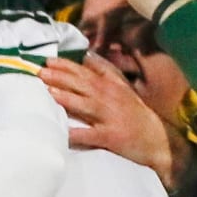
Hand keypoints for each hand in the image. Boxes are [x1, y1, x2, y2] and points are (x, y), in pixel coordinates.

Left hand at [39, 52, 177, 185]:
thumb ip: (105, 71)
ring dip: (66, 98)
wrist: (155, 140)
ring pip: (85, 105)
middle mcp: (109, 98)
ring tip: (48, 92)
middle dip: (61, 77)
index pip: (85, 72)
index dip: (66, 66)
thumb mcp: (123, 87)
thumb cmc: (135, 114)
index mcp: (111, 86)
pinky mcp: (110, 137)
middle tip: (41, 72)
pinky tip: (62, 132)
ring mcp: (109, 118)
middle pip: (82, 85)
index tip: (49, 61)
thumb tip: (87, 56)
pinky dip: (76, 133)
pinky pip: (89, 135)